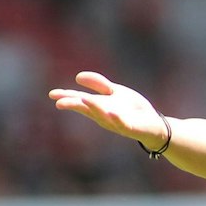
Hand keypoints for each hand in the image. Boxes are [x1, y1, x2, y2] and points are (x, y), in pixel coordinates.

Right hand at [48, 71, 169, 147]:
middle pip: (87, 109)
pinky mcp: (129, 128)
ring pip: (102, 116)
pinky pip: (122, 124)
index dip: (67, 97)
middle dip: (74, 105)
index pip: (80, 100)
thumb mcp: (115, 92)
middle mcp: (103, 115)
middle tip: (59, 102)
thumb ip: (99, 84)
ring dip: (93, 108)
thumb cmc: (133, 109)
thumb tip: (78, 77)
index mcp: (99, 106)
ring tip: (83, 99)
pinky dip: (116, 119)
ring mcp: (115, 122)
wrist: (153, 124)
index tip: (52, 94)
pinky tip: (111, 113)